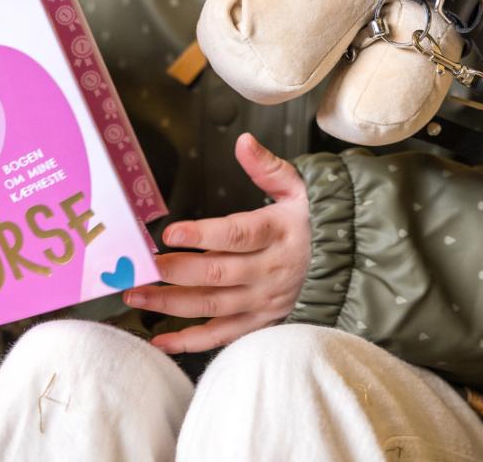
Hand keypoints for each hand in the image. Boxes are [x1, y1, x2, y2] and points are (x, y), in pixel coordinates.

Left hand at [125, 132, 311, 354]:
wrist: (345, 263)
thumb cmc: (311, 220)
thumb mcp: (297, 186)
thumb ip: (267, 166)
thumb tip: (243, 142)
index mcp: (277, 232)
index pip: (237, 234)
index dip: (203, 235)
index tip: (171, 233)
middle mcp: (269, 271)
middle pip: (217, 273)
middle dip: (174, 272)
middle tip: (141, 266)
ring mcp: (263, 301)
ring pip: (212, 307)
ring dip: (171, 304)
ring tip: (137, 296)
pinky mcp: (259, 322)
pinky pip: (221, 337)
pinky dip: (190, 341)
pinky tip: (160, 338)